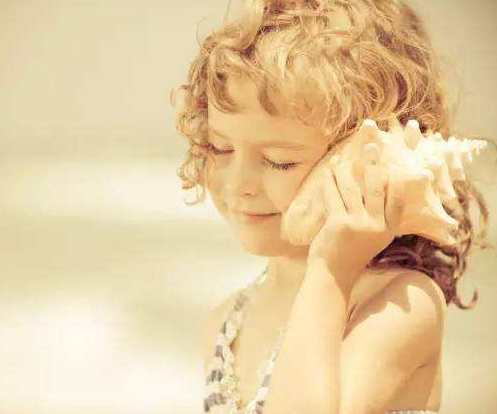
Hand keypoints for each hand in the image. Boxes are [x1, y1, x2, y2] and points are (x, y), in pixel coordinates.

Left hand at [307, 153, 406, 292]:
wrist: (334, 274)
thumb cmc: (354, 252)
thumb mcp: (375, 238)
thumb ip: (380, 216)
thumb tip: (380, 184)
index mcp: (389, 229)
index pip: (398, 199)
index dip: (397, 179)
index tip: (395, 163)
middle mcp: (376, 226)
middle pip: (375, 186)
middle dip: (372, 163)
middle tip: (369, 146)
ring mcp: (357, 224)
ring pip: (351, 187)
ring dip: (344, 170)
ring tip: (340, 161)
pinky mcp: (338, 223)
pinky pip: (333, 195)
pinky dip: (328, 181)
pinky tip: (327, 173)